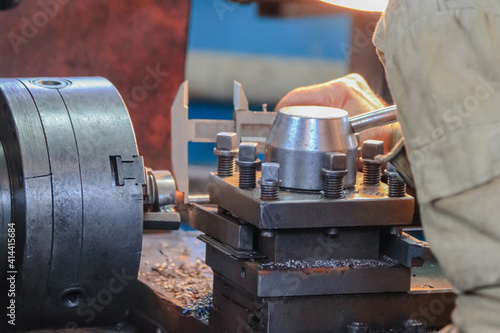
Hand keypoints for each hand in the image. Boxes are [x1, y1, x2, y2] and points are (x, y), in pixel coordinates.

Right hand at [276, 73, 399, 152]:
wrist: (396, 142)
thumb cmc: (375, 139)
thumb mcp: (341, 134)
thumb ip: (317, 128)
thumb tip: (295, 130)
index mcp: (339, 89)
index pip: (300, 95)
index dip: (283, 108)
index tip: (275, 119)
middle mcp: (345, 84)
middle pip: (308, 98)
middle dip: (296, 112)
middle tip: (286, 127)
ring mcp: (350, 89)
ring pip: (317, 101)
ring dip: (307, 113)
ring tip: (298, 127)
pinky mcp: (353, 95)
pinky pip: (328, 103)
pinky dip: (320, 113)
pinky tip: (315, 125)